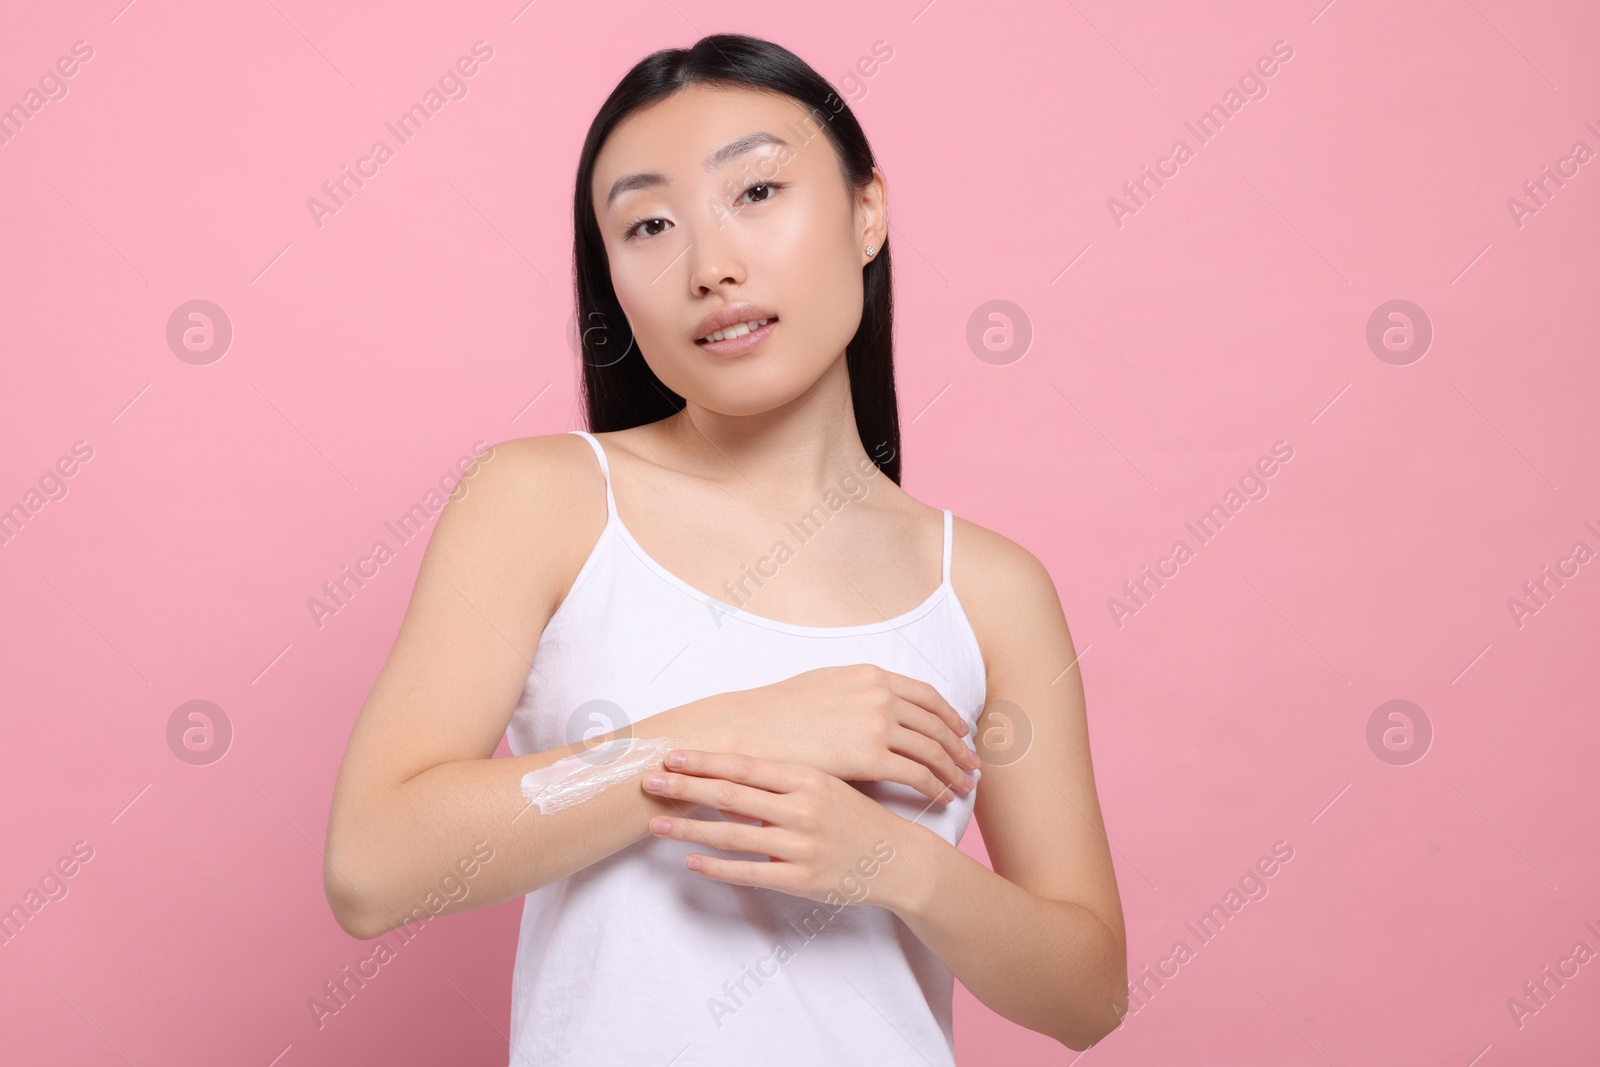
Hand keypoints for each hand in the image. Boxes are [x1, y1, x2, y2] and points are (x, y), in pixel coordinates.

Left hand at [641, 748, 931, 910]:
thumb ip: (784, 780)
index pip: (745, 765)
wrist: (898, 859)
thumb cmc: (857, 818)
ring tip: (657, 822)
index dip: (705, 760)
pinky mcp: (802, 880)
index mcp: (808, 778)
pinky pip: (750, 872)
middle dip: (685, 787)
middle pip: (731, 794)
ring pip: (733, 834)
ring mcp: (802, 845)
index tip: (671, 754)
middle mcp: (803, 808)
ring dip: (690, 827)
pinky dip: (717, 867)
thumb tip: (733, 773)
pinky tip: (691, 861)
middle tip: (648, 780)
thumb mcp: (827, 786)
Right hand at [699, 664, 980, 805]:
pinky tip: (943, 797)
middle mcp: (880, 694)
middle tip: (973, 763)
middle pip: (936, 723)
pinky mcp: (870, 757)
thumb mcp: (821, 684)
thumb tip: (868, 699)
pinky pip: (917, 773)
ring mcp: (877, 724)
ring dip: (954, 769)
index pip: (925, 694)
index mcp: (870, 675)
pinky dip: (936, 786)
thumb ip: (854, 690)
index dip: (947, 715)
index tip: (960, 731)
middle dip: (959, 746)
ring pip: (932, 749)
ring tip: (964, 785)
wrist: (749, 730)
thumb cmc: (776, 713)